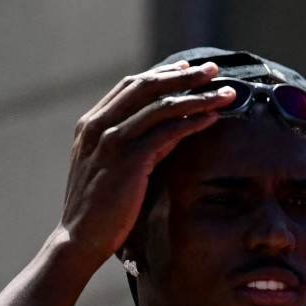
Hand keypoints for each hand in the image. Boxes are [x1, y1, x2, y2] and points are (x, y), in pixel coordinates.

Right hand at [60, 61, 238, 258]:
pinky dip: (193, 121)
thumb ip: (134, 146)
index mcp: (91, 124)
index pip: (130, 87)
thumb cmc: (100, 209)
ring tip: (226, 92)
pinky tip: (214, 117)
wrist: (80, 237)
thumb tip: (169, 133)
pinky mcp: (128, 159)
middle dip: (183, 75)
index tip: (187, 68)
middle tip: (212, 69)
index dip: (161, 75)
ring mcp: (112, 140)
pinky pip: (167, 132)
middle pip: (147, 86)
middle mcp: (98, 125)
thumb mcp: (113, 168)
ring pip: (161, 106)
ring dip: (197, 95)